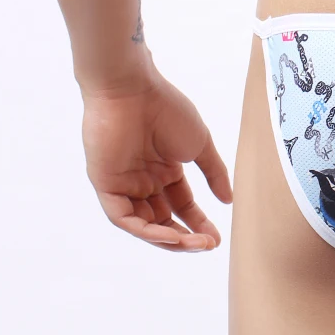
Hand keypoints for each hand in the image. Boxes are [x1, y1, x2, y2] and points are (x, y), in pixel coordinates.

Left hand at [81, 65, 232, 251]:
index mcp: (164, 169)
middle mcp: (143, 180)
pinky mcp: (106, 186)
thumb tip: (228, 200)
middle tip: (208, 245)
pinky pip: (124, 218)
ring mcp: (124, 184)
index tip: (217, 238)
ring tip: (194, 244)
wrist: (133, 90)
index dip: (198, 222)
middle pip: (164, 219)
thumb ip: (214, 172)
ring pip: (144, 224)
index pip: (181, 204)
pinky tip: (171, 235)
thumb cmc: (168, 109)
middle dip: (186, 235)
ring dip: (169, 238)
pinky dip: (146, 230)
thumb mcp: (200, 144)